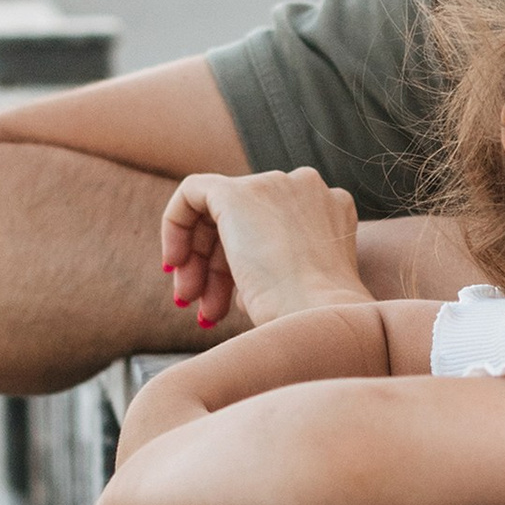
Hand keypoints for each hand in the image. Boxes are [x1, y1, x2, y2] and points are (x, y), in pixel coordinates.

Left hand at [159, 168, 365, 335]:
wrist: (318, 318)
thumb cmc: (314, 319)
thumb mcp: (302, 289)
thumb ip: (275, 271)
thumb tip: (243, 288)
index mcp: (330, 209)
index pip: (274, 228)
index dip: (245, 261)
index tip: (228, 297)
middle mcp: (306, 188)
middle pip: (246, 220)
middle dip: (218, 266)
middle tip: (203, 306)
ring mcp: (274, 185)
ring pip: (219, 212)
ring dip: (200, 260)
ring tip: (191, 301)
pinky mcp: (237, 192)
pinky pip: (192, 193)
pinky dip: (175, 225)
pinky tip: (174, 263)